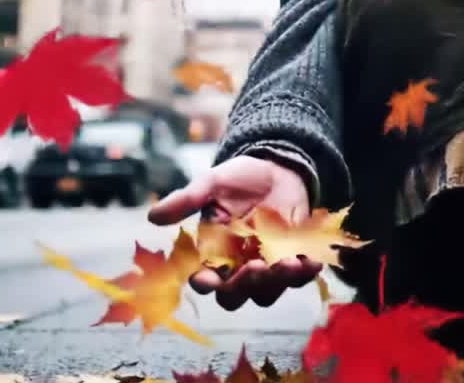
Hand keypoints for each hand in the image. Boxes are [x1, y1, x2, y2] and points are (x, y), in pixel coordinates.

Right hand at [147, 154, 322, 309]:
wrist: (277, 169)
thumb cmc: (239, 178)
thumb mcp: (212, 183)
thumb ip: (186, 200)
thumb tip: (152, 216)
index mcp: (212, 254)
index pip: (203, 279)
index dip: (205, 283)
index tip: (209, 280)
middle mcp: (236, 268)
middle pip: (235, 295)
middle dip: (244, 286)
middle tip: (256, 267)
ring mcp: (265, 267)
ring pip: (267, 292)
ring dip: (277, 283)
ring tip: (289, 263)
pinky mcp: (291, 261)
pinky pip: (297, 278)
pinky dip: (305, 275)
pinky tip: (312, 264)